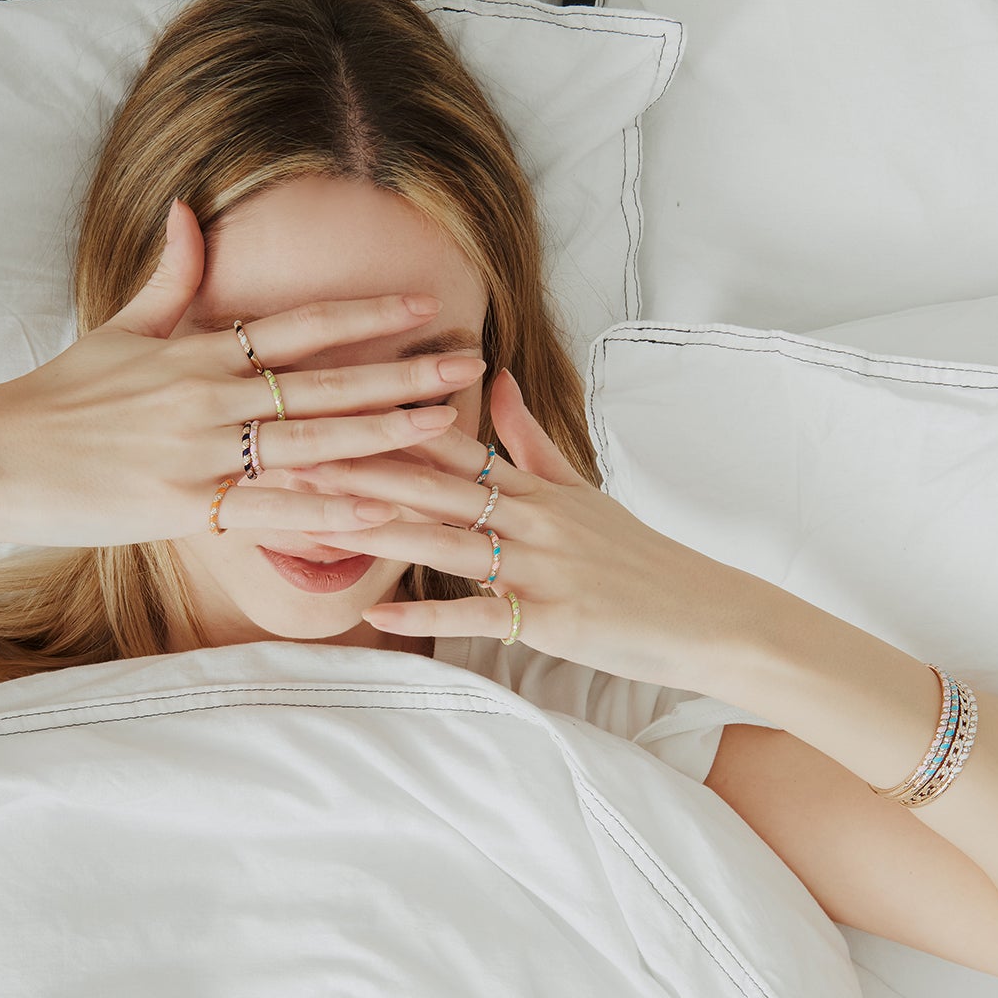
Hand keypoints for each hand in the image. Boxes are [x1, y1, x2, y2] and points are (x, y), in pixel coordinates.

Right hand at [0, 199, 481, 545]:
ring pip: (310, 442)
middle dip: (403, 374)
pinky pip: (270, 510)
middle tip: (468, 364)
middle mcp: (208, 396)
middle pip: (325, 382)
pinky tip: (378, 508)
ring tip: (446, 427)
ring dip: (384, 435)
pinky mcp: (183, 506)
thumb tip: (186, 209)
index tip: (427, 306)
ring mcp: (199, 452)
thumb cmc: (57, 395)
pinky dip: (326, 510)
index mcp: (198, 352)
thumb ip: (169, 278)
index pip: (301, 327)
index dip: (368, 315)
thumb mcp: (117, 328)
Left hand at [298, 367, 750, 688]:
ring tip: (317, 519)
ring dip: (379, 529)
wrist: (708, 614)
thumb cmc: (640, 559)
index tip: (327, 408)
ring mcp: (542, 567)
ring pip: (448, 541)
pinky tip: (377, 614)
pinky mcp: (552, 618)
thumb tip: (498, 379)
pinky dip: (428, 615)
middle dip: (358, 470)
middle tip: (288, 456)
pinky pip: (481, 615)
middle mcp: (533, 518)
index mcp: (534, 487)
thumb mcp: (584, 490)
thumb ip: (530, 440)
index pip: (449, 445)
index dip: (385, 425)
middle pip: (433, 486)